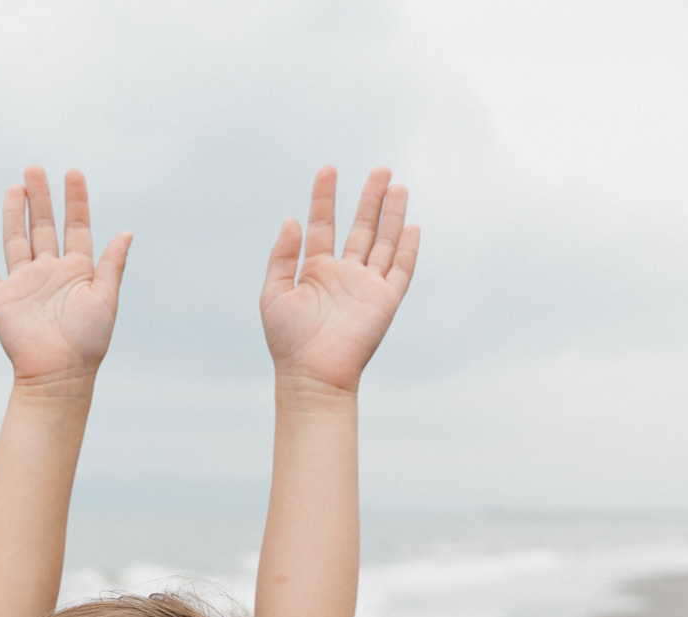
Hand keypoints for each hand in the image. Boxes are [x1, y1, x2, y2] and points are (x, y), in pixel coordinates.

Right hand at [0, 167, 131, 389]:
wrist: (59, 375)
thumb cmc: (88, 342)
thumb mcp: (106, 298)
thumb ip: (112, 264)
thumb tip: (126, 232)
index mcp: (77, 271)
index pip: (76, 226)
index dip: (75, 200)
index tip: (73, 173)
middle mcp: (49, 272)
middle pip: (42, 226)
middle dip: (40, 197)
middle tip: (35, 169)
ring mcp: (23, 284)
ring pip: (16, 240)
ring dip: (13, 214)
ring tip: (14, 187)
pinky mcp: (0, 300)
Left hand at [261, 167, 418, 394]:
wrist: (311, 375)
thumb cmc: (287, 341)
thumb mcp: (274, 293)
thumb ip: (282, 256)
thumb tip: (291, 220)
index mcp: (315, 271)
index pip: (323, 225)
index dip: (324, 197)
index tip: (327, 169)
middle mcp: (344, 275)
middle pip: (361, 228)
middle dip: (370, 199)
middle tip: (380, 169)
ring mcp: (366, 286)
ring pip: (384, 242)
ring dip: (392, 215)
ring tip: (397, 186)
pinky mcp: (385, 301)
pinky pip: (401, 270)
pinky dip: (408, 249)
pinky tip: (413, 226)